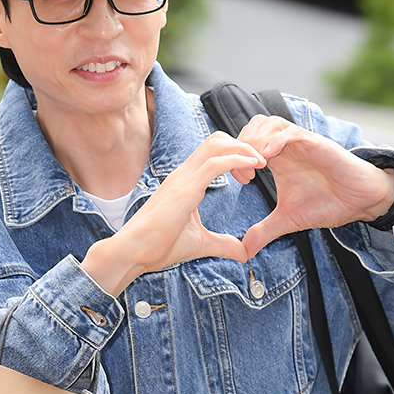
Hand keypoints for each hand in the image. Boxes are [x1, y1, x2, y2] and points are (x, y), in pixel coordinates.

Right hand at [82, 133, 266, 295]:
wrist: (133, 252)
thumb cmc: (157, 247)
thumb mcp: (200, 244)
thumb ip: (223, 244)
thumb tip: (243, 253)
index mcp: (185, 181)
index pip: (213, 152)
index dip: (236, 156)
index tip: (250, 175)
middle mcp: (184, 173)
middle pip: (217, 140)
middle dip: (243, 147)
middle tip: (259, 167)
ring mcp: (183, 178)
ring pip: (217, 144)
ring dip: (244, 149)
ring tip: (260, 164)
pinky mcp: (185, 188)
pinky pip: (216, 163)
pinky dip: (238, 159)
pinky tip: (254, 167)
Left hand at [231, 115, 393, 256]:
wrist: (360, 202)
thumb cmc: (328, 203)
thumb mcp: (289, 220)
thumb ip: (264, 231)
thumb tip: (244, 251)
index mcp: (277, 159)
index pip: (246, 143)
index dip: (236, 158)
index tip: (241, 181)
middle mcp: (286, 146)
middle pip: (253, 126)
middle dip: (242, 146)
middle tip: (245, 173)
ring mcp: (301, 142)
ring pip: (269, 123)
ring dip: (256, 141)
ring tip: (255, 166)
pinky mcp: (316, 143)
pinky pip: (291, 132)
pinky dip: (275, 141)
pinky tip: (268, 158)